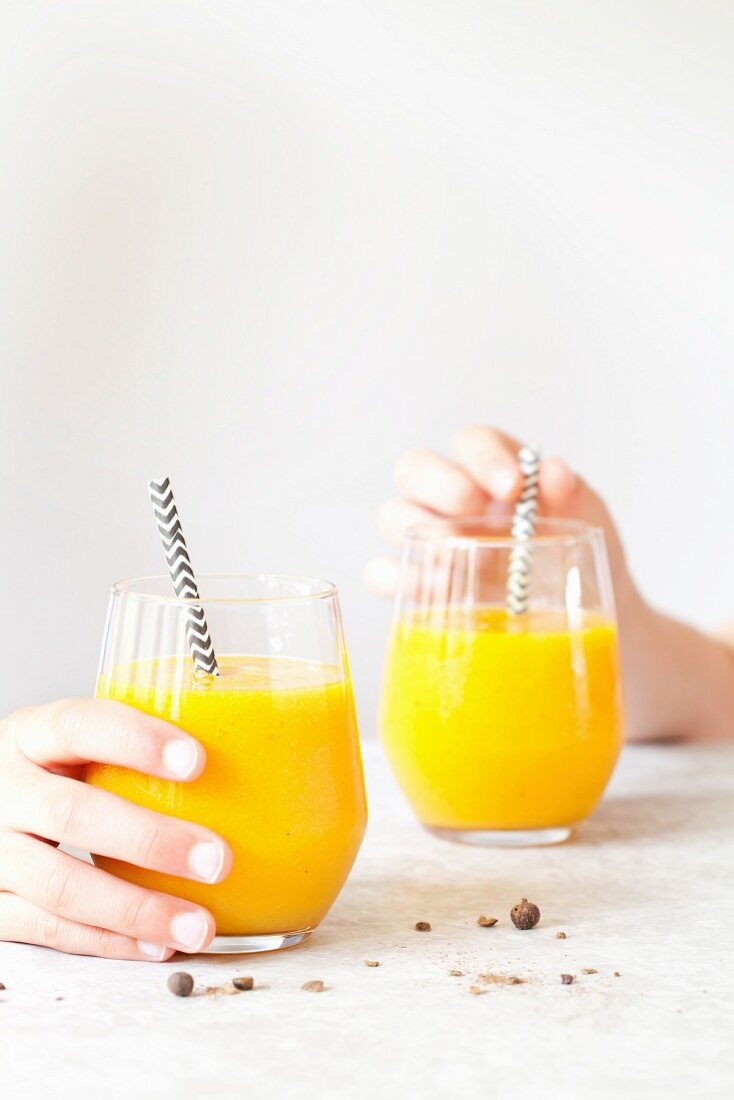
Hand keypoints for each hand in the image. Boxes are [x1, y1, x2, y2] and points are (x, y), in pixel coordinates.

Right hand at [0, 699, 232, 959]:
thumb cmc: (50, 775)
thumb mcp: (75, 746)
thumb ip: (133, 749)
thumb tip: (259, 750)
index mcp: (31, 734)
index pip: (79, 724)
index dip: (136, 740)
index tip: (197, 760)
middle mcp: (3, 789)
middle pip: (71, 812)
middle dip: (150, 840)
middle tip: (218, 860)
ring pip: (59, 884)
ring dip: (136, 909)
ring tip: (198, 925)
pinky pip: (48, 929)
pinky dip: (107, 941)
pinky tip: (157, 945)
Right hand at [366, 424, 632, 601]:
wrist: (577, 615)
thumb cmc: (575, 554)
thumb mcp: (585, 520)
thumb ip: (570, 494)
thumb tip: (556, 472)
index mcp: (491, 470)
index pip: (472, 442)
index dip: (484, 457)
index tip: (512, 486)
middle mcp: (449, 497)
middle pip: (415, 468)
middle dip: (441, 485)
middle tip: (474, 511)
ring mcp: (427, 539)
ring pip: (392, 514)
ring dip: (419, 530)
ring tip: (461, 557)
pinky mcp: (413, 583)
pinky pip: (383, 571)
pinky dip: (399, 577)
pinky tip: (437, 589)